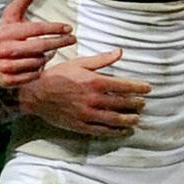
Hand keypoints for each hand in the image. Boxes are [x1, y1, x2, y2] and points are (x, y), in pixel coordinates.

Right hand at [0, 0, 75, 86]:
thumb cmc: (5, 35)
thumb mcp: (11, 16)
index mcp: (7, 32)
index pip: (37, 29)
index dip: (55, 28)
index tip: (69, 28)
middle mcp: (5, 49)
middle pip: (41, 46)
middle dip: (60, 42)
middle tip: (73, 39)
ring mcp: (5, 66)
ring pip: (39, 61)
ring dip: (48, 57)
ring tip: (51, 51)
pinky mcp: (8, 80)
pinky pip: (33, 75)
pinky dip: (39, 70)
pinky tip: (40, 64)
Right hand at [18, 47, 150, 137]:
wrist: (36, 94)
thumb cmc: (58, 76)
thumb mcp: (80, 63)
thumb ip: (102, 60)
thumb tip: (120, 52)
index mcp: (95, 82)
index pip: (124, 86)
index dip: (139, 88)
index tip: (148, 89)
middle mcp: (93, 99)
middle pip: (122, 103)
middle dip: (136, 104)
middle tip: (143, 103)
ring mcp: (87, 114)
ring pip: (115, 119)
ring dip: (129, 120)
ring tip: (137, 119)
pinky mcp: (80, 126)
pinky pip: (102, 131)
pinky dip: (115, 132)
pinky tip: (123, 131)